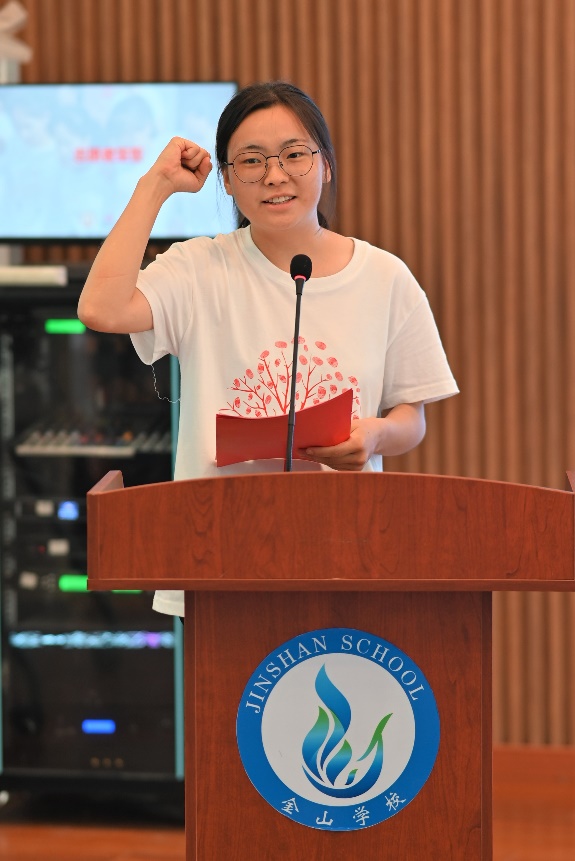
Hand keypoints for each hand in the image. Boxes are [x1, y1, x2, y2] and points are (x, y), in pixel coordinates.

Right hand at [146, 137, 212, 195]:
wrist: (166, 180)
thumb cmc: (180, 183)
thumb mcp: (198, 181)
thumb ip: (207, 169)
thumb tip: (208, 157)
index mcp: (192, 159)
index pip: (207, 159)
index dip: (202, 169)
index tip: (190, 173)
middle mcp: (187, 151)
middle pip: (206, 155)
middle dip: (198, 165)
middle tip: (185, 168)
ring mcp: (183, 145)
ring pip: (202, 151)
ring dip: (193, 162)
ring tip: (181, 163)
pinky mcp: (178, 141)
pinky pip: (195, 148)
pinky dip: (189, 156)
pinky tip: (179, 158)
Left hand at [298, 403, 425, 470]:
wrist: (380, 436)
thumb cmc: (363, 427)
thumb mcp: (351, 424)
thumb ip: (337, 430)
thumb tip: (316, 433)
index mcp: (359, 444)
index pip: (335, 451)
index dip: (320, 451)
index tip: (307, 449)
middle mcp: (360, 457)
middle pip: (332, 459)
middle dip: (315, 455)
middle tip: (300, 450)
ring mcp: (359, 465)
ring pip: (333, 464)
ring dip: (319, 459)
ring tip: (306, 453)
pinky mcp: (357, 470)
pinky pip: (337, 467)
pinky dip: (327, 461)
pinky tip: (318, 456)